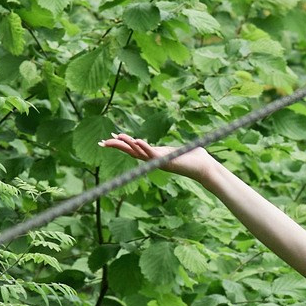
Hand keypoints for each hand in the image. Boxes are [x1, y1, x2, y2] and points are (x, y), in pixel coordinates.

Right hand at [101, 131, 222, 186]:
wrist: (204, 168)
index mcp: (154, 155)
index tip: (109, 138)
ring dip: (127, 145)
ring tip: (116, 138)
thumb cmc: (193, 158)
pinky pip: (151, 153)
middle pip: (130, 152)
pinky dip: (143, 147)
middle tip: (101, 142)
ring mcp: (158, 161)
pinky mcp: (166, 160)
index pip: (134, 149)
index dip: (122, 144)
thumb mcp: (176, 151)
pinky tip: (136, 141)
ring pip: (138, 152)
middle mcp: (153, 160)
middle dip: (116, 147)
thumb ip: (169, 149)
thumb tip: (171, 146)